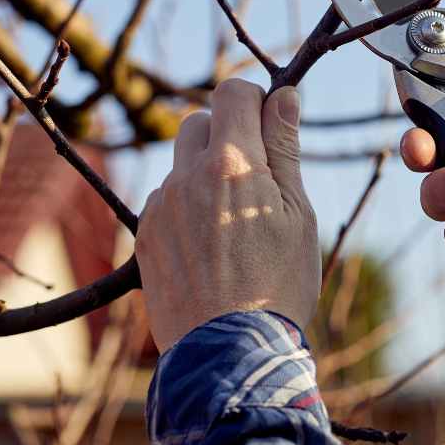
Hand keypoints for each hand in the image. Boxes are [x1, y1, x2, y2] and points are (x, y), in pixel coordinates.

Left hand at [136, 79, 319, 351]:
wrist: (228, 353)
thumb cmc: (278, 284)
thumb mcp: (297, 214)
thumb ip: (285, 148)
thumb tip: (284, 96)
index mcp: (232, 165)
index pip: (232, 92)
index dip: (255, 99)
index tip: (270, 125)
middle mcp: (187, 176)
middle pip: (200, 121)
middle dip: (228, 134)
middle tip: (256, 177)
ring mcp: (161, 206)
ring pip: (182, 163)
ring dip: (206, 172)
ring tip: (234, 222)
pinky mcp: (147, 234)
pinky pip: (167, 198)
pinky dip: (188, 204)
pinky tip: (211, 244)